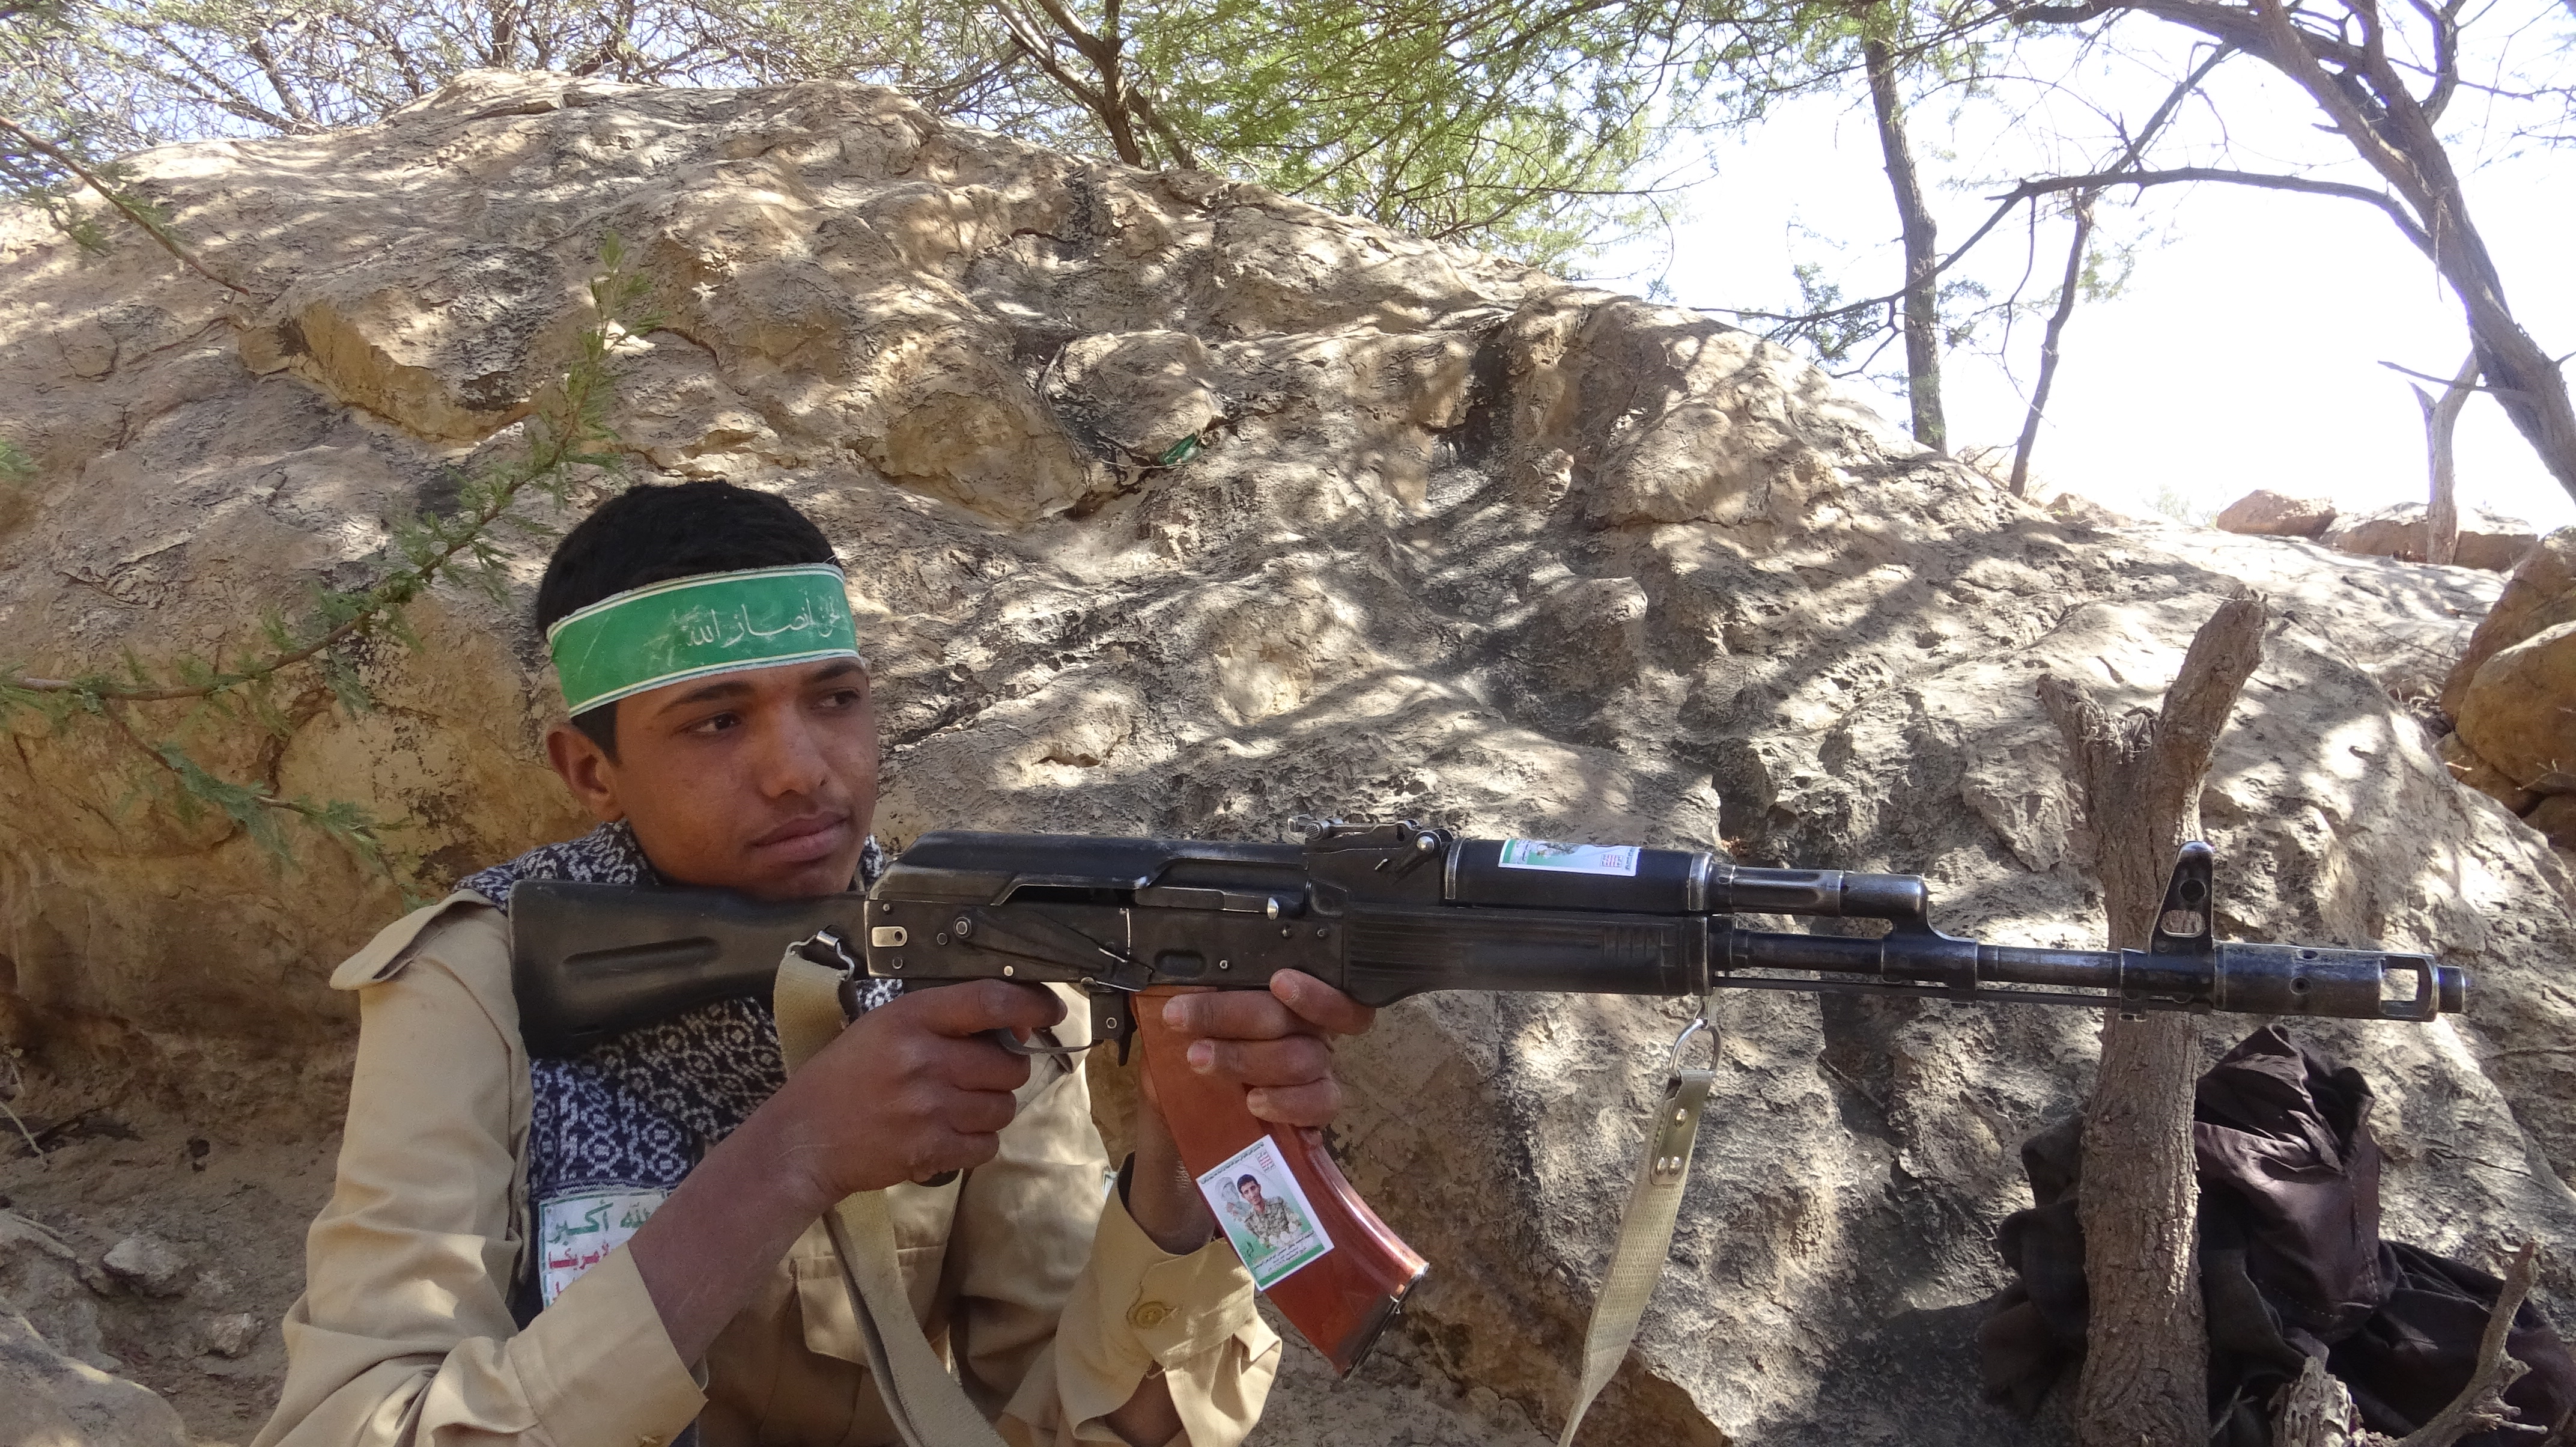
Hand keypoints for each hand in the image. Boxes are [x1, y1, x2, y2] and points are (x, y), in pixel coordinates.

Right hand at [762, 980, 1064, 1207]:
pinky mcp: (929, 1150)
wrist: (802, 1140)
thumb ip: (942, 1022)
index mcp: (910, 1018)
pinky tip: (948, 1135)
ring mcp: (929, 1107)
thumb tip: (1014, 1026)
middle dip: (1004, 1072)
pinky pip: (987, 1145)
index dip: (1033, 1005)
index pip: (991, 1000)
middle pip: (1008, 1064)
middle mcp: (924, 1059)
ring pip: (1003, 1107)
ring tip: (958, 1108)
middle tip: (977, 1077)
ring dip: (991, 1109)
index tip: (1051, 1011)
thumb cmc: (842, 1079)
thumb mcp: (882, 1028)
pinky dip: (977, 1143)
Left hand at [1122, 972, 1375, 1255]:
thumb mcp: (1164, 1055)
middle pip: (1297, 1019)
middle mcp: (1304, 1038)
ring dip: (1250, 1057)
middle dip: (1237, 1015)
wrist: (1175, 1164)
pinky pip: (1320, 1105)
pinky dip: (1287, 1102)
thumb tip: (1169, 989)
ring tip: (1202, 1062)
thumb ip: (1173, 1024)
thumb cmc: (1177, 1095)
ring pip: (1306, 1059)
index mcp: (1274, 1009)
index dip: (1311, 988)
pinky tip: (1255, 1103)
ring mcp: (1312, 1078)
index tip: (1277, 982)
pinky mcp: (1313, 1121)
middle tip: (1184, 1021)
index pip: (1315, 989)